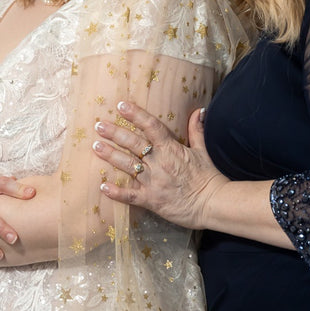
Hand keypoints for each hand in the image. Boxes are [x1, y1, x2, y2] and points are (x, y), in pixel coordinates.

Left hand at [92, 101, 227, 229]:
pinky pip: (130, 196)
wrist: (213, 204)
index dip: (135, 115)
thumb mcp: (203, 150)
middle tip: (98, 125)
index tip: (121, 106)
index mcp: (171, 149)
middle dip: (115, 133)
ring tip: (96, 146)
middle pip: (133, 144)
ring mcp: (153, 182)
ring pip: (128, 165)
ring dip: (110, 155)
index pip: (151, 126)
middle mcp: (159, 163)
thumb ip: (196, 130)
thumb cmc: (209, 177)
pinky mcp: (151, 200)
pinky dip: (116, 192)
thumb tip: (199, 109)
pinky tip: (102, 186)